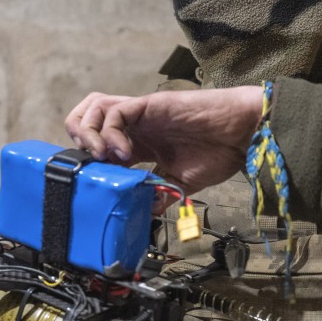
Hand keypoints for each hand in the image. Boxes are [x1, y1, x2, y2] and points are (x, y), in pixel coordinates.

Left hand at [64, 86, 262, 194]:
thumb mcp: (182, 182)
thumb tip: (144, 215)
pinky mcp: (150, 105)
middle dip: (79, 138)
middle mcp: (136, 126)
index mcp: (141, 143)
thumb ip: (160, 194)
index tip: (99, 184)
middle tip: (92, 163)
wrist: (242, 134)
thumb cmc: (219, 152)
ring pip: (95, 107)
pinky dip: (110, 132)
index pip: (100, 146)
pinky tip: (123, 153)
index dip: (92, 162)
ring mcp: (141, 113)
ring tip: (102, 156)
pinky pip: (116, 111)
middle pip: (88, 117)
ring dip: (89, 132)